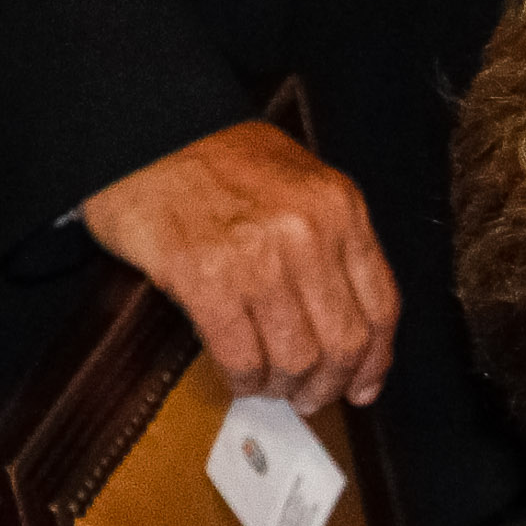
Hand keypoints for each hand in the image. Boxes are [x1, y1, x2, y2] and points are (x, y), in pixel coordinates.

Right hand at [80, 119, 398, 407]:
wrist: (145, 129)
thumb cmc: (219, 157)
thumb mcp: (302, 184)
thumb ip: (333, 242)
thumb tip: (349, 320)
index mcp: (341, 209)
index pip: (380, 306)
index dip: (376, 359)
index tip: (364, 383)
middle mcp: (308, 234)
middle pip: (343, 341)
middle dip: (329, 383)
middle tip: (311, 395)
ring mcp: (258, 257)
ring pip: (296, 356)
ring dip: (284, 385)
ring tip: (271, 387)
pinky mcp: (205, 277)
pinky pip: (240, 353)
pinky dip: (244, 377)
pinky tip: (239, 377)